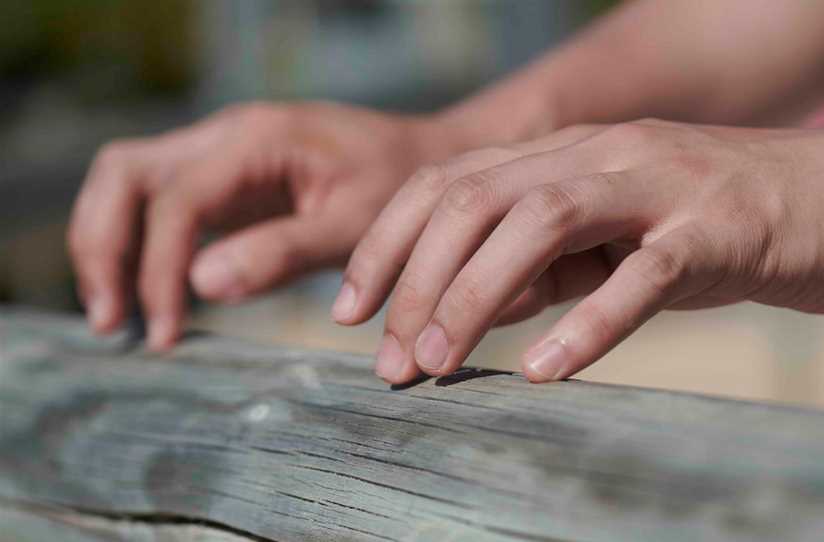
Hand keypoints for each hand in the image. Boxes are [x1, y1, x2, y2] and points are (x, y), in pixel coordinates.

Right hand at [68, 101, 452, 349]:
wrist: (423, 158)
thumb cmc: (399, 188)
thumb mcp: (352, 224)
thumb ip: (281, 253)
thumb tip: (200, 286)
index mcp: (255, 138)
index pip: (176, 200)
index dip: (157, 268)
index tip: (165, 333)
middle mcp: (224, 135)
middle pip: (122, 173)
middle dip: (103, 246)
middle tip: (113, 323)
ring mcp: (219, 152)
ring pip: (127, 181)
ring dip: (109, 244)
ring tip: (117, 319)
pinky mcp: (224, 179)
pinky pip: (158, 202)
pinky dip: (140, 245)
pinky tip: (152, 296)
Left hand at [335, 118, 823, 383]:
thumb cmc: (707, 225)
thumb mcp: (605, 239)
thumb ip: (536, 264)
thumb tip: (460, 309)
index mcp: (565, 152)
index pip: (447, 183)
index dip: (386, 244)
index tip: (348, 311)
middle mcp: (600, 154)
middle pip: (477, 200)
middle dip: (417, 280)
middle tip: (389, 361)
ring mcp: (659, 184)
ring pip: (542, 222)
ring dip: (475, 296)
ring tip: (436, 362)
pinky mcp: (717, 228)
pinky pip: (645, 273)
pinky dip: (589, 321)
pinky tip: (546, 370)